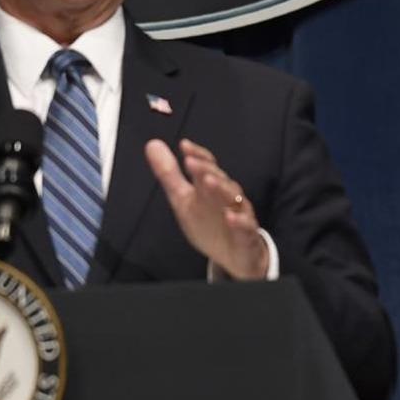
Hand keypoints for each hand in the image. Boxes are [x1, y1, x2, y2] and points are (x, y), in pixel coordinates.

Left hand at [144, 138, 268, 279]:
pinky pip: (245, 226)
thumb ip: (169, 174)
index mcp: (211, 186)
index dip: (197, 155)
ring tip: (208, 181)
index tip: (184, 146)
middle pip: (219, 178)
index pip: (207, 165)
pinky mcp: (247, 234)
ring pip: (233, 198)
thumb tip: (152, 144)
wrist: (235, 255)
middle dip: (205, 169)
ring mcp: (239, 213)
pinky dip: (238, 221)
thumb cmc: (209, 223)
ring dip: (221, 189)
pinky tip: (229, 217)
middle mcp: (226, 196)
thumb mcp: (183, 199)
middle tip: (190, 162)